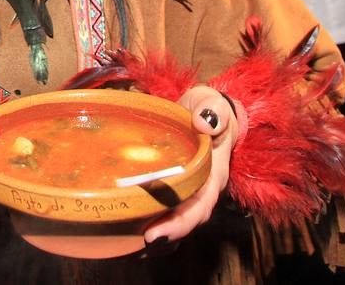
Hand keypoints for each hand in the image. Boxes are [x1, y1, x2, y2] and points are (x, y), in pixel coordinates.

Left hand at [141, 85, 241, 245]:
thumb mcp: (212, 102)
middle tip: (144, 241)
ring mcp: (189, 186)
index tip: (159, 232)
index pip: (202, 203)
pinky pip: (165, 203)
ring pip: (177, 215)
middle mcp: (203, 185)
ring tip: (133, 239)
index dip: (183, 220)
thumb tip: (203, 122)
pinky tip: (130, 219)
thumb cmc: (208, 109)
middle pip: (189, 216)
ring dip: (159, 227)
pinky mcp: (173, 183)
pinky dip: (150, 213)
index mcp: (214, 170)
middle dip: (169, 232)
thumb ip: (211, 109)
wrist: (204, 110)